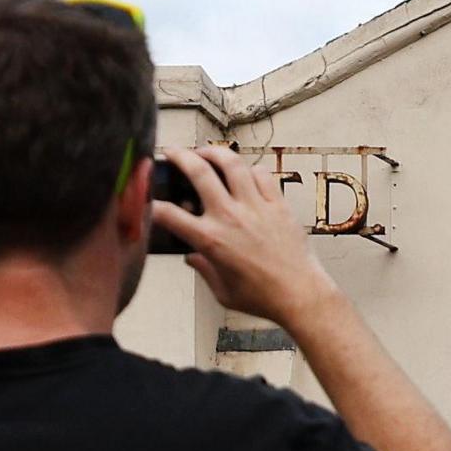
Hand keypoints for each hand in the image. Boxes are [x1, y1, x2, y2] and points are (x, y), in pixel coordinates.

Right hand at [151, 145, 341, 328]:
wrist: (301, 295)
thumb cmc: (263, 298)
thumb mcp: (222, 292)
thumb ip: (203, 270)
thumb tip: (192, 258)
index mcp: (210, 240)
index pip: (169, 214)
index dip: (152, 204)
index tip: (149, 200)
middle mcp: (230, 217)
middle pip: (199, 171)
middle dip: (180, 156)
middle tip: (173, 152)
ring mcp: (256, 208)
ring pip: (232, 163)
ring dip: (214, 152)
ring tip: (206, 152)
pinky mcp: (278, 206)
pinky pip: (262, 175)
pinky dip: (250, 169)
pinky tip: (244, 172)